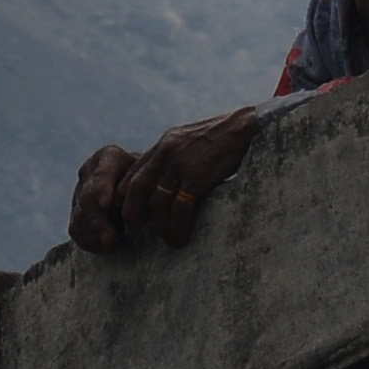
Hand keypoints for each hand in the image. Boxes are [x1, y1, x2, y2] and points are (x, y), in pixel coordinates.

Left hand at [69, 108, 263, 253]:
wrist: (244, 128)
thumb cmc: (221, 138)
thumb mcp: (190, 141)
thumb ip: (174, 157)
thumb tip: (165, 183)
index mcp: (163, 145)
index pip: (133, 172)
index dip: (125, 195)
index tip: (125, 212)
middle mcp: (165, 153)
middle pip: (136, 188)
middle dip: (131, 213)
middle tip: (131, 232)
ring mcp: (180, 165)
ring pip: (157, 203)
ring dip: (159, 227)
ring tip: (167, 240)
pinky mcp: (196, 177)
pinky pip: (180, 209)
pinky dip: (177, 227)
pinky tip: (181, 237)